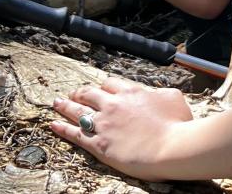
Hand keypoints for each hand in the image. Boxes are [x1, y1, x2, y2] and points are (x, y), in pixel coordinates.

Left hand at [51, 78, 194, 181]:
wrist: (171, 147)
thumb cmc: (178, 125)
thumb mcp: (174, 98)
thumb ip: (161, 93)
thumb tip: (157, 93)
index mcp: (132, 92)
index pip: (111, 84)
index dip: (104, 86)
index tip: (101, 88)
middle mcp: (114, 104)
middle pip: (90, 93)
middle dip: (81, 93)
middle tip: (75, 94)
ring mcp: (104, 124)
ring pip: (78, 111)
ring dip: (65, 106)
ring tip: (57, 103)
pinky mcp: (98, 144)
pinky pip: (74, 134)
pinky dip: (62, 128)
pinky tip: (53, 124)